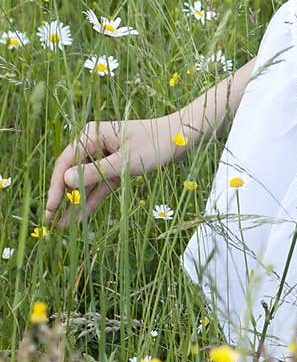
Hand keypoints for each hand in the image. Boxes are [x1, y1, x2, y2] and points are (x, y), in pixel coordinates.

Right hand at [44, 116, 181, 227]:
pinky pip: (100, 186)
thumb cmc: (155, 144)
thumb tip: (66, 181)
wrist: (182, 138)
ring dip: (76, 203)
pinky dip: (92, 200)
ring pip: (86, 183)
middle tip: (50, 222)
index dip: (56, 187)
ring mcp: (105, 156)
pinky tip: (80, 218)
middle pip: (72, 174)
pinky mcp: (117, 167)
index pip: (65, 163)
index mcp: (91, 135)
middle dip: (62, 198)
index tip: (50, 208)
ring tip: (61, 227)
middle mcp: (94, 144)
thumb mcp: (124, 162)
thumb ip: (95, 173)